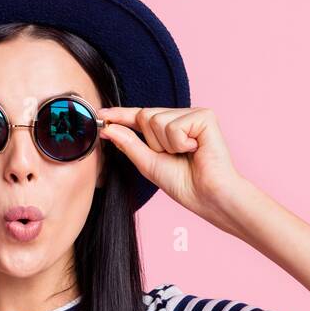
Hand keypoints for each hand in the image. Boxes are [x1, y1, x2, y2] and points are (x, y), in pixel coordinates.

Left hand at [99, 105, 245, 234]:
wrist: (208, 196)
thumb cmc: (183, 183)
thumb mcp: (148, 163)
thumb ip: (129, 144)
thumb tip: (108, 129)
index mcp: (168, 129)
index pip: (140, 118)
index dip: (121, 115)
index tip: (101, 114)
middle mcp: (181, 117)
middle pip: (145, 116)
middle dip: (152, 142)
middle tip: (174, 157)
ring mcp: (193, 114)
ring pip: (157, 120)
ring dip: (166, 145)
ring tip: (186, 155)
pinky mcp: (205, 116)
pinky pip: (173, 125)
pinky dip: (180, 143)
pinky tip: (195, 150)